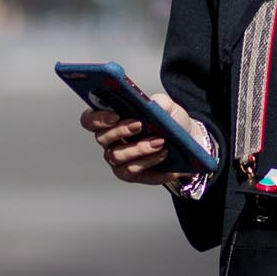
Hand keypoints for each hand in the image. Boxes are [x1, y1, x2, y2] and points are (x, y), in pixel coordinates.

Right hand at [81, 92, 212, 187]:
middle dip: (120, 131)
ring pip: (117, 156)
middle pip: (102, 138)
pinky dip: (149, 161)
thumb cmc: (169, 123)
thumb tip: (152, 103)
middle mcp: (110, 141)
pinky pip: (133, 170)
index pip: (90, 120)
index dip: (97, 118)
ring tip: (159, 141)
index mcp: (111, 120)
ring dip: (138, 148)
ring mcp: (118, 159)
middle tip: (139, 125)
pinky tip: (162, 153)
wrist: (186, 142)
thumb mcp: (167, 106)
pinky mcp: (131, 174)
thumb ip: (159, 101)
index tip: (114, 115)